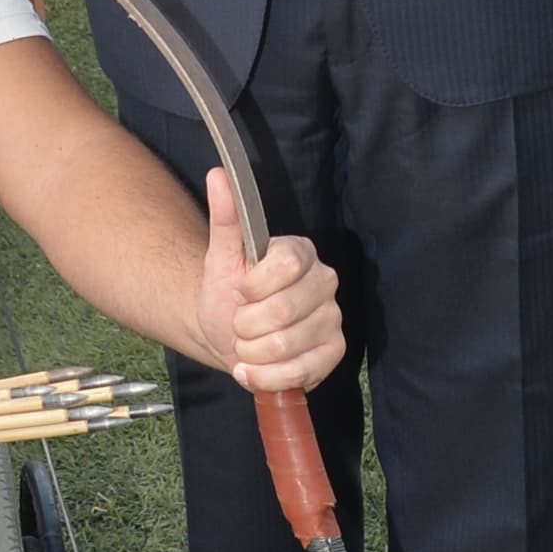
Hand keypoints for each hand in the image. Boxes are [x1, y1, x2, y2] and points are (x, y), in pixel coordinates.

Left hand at [191, 168, 344, 392]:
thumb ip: (225, 216)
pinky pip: (299, 373)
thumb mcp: (220, 256)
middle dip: (246, 325)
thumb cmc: (227, 293)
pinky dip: (265, 377)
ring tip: (247, 346)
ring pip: (286, 346)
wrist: (226, 333)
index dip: (252, 286)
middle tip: (240, 323)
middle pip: (283, 311)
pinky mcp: (333, 355)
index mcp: (301, 253)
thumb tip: (218, 173)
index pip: (285, 265)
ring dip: (251, 353)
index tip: (239, 291)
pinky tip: (253, 369)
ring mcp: (333, 320)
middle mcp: (326, 282)